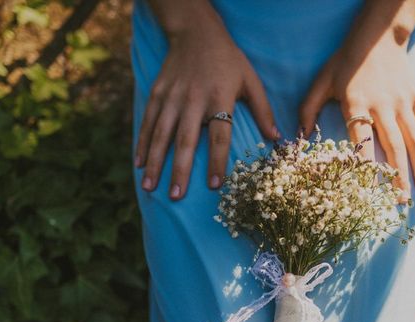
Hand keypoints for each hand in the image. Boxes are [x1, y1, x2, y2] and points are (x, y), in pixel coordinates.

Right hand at [135, 3, 279, 199]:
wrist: (196, 31)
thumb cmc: (228, 60)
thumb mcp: (251, 81)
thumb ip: (263, 111)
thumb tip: (276, 138)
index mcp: (219, 98)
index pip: (219, 136)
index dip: (216, 161)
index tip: (214, 185)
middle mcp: (193, 100)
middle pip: (185, 140)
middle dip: (180, 170)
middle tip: (176, 196)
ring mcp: (172, 97)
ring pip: (161, 134)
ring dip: (154, 162)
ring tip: (150, 186)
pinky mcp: (157, 92)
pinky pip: (148, 121)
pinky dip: (142, 143)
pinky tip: (138, 163)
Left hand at [298, 1, 414, 200]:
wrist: (378, 36)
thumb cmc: (345, 62)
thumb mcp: (321, 81)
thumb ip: (308, 109)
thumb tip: (296, 137)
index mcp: (357, 103)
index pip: (362, 140)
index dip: (366, 165)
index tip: (370, 190)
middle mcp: (383, 105)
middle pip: (394, 146)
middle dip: (399, 177)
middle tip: (402, 202)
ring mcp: (404, 101)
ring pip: (414, 140)